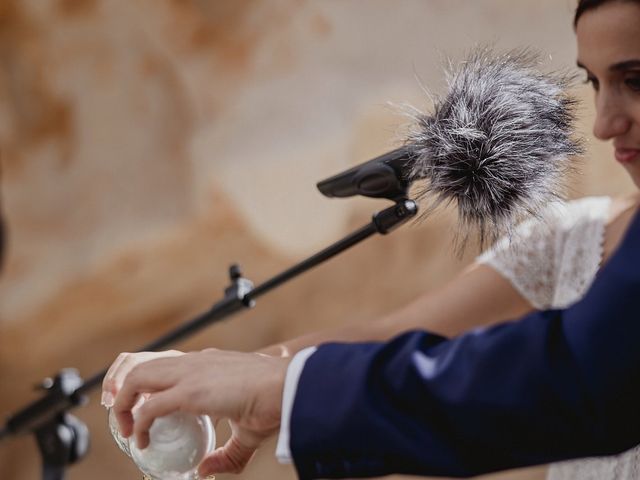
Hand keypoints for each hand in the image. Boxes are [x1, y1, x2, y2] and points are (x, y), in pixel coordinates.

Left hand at [111, 348, 289, 475]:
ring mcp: (191, 374)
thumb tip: (204, 470)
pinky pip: (149, 407)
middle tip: (125, 419)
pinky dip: (138, 424)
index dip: (148, 384)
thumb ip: (226, 453)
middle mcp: (195, 362)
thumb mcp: (246, 431)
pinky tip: (141, 441)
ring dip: (124, 404)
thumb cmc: (274, 404)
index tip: (141, 407)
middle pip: (144, 365)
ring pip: (138, 378)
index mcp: (207, 363)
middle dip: (126, 390)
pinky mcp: (190, 391)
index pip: (167, 364)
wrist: (289, 388)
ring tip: (127, 430)